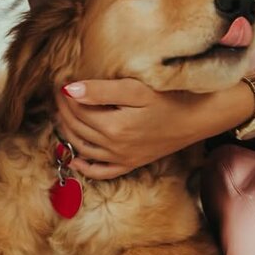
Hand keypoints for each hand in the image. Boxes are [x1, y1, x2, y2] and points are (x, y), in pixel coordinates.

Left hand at [52, 77, 210, 180]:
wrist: (197, 117)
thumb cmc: (169, 98)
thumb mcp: (135, 90)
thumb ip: (101, 91)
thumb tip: (69, 90)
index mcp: (113, 127)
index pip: (77, 111)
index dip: (64, 96)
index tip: (58, 82)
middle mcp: (114, 147)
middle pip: (77, 129)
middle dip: (63, 112)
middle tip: (56, 97)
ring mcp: (122, 158)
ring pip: (83, 149)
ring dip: (67, 133)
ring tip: (61, 117)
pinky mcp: (131, 163)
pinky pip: (102, 171)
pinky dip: (85, 167)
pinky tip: (74, 158)